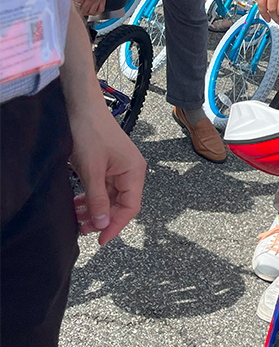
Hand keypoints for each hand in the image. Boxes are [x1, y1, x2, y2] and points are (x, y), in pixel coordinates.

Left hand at [70, 101, 145, 244]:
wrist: (81, 107)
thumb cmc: (91, 131)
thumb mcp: (92, 170)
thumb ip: (98, 198)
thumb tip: (102, 223)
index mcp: (134, 171)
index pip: (130, 207)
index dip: (116, 225)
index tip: (100, 239)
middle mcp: (131, 171)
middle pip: (120, 204)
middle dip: (102, 218)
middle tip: (82, 229)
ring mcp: (119, 168)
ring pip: (110, 198)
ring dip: (94, 209)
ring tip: (77, 217)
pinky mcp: (108, 166)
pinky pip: (103, 189)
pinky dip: (91, 198)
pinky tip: (78, 204)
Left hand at [71, 0, 108, 16]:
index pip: (76, 6)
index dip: (73, 8)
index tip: (72, 8)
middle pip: (84, 11)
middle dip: (79, 12)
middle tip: (77, 10)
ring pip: (92, 12)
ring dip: (87, 13)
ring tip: (84, 11)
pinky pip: (100, 9)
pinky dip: (96, 12)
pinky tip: (92, 10)